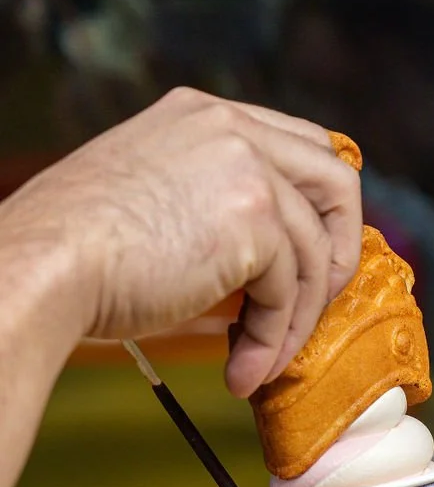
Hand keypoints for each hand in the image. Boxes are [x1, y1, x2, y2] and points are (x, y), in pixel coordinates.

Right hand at [2, 87, 361, 395]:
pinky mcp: (254, 221)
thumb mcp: (151, 195)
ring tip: (259, 361)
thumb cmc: (75, 249)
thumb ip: (211, 204)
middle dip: (337, 251)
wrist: (43, 264)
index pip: (299, 145)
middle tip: (313, 305)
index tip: (309, 259)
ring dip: (295, 320)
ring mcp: (247, 170)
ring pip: (314, 253)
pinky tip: (242, 371)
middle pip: (335, 181)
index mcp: (203, 115)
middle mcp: (232, 129)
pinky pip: (289, 293)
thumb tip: (262, 265)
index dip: (317, 208)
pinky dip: (274, 341)